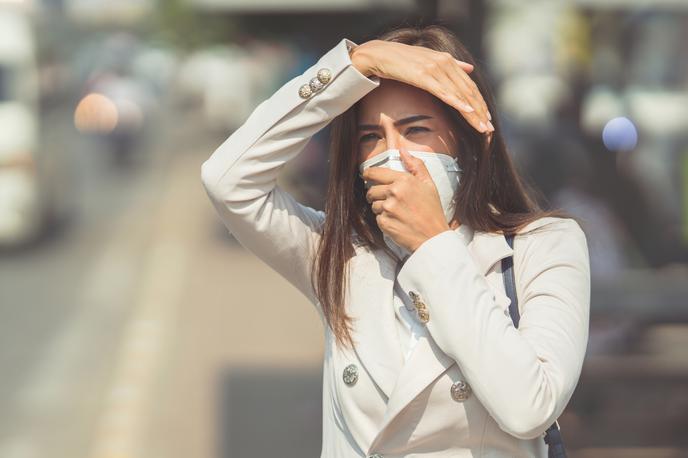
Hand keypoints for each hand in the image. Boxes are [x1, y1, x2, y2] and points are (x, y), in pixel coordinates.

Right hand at [350, 39, 493, 133]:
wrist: (381, 55)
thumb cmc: (402, 60)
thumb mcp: (430, 60)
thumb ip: (452, 64)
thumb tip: (469, 68)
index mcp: (448, 61)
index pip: (469, 85)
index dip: (479, 102)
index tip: (487, 118)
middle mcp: (445, 63)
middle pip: (468, 92)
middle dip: (480, 112)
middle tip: (489, 128)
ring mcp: (435, 69)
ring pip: (459, 95)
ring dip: (473, 113)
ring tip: (481, 127)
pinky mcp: (424, 76)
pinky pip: (445, 92)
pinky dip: (458, 102)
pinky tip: (468, 112)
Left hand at [362, 148, 452, 252]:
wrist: (433, 237)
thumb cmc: (432, 211)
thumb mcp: (429, 184)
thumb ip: (415, 165)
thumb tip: (402, 151)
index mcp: (404, 181)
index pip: (376, 173)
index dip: (368, 174)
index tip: (366, 175)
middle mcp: (394, 193)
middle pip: (371, 190)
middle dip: (375, 194)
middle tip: (387, 200)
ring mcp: (388, 208)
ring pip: (373, 205)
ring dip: (380, 208)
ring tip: (396, 212)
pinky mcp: (385, 223)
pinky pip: (377, 218)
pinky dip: (384, 220)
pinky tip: (397, 222)